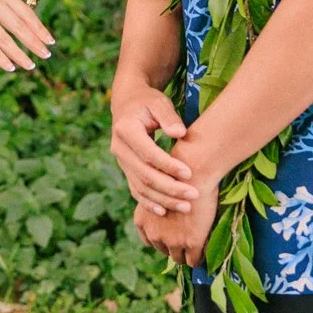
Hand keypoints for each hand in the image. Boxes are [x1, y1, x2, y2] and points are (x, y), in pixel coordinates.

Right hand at [0, 0, 53, 71]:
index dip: (39, 29)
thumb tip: (26, 27)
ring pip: (7, 40)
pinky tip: (10, 67)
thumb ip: (4, 7)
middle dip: (35, 43)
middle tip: (47, 55)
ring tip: (31, 66)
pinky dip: (2, 59)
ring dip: (21, 55)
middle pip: (20, 27)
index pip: (26, 14)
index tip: (50, 41)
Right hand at [109, 82, 196, 215]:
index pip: (148, 153)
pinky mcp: (125, 169)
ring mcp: (121, 161)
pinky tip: (164, 211)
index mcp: (126, 129)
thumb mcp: (159, 102)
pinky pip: (135, 190)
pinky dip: (149, 202)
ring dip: (163, 199)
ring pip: (140, 187)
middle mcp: (119, 148)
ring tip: (186, 207)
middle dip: (170, 188)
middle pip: (144, 175)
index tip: (190, 173)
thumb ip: (169, 117)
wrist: (127, 104)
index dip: (168, 166)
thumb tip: (180, 134)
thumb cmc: (148, 101)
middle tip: (194, 195)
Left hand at [135, 144, 221, 267]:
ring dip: (186, 254)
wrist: (195, 171)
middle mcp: (153, 233)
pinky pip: (195, 260)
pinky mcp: (192, 242)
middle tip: (186, 242)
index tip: (172, 236)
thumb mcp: (157, 190)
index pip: (150, 241)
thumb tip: (168, 215)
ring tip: (196, 249)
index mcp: (142, 220)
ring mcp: (172, 240)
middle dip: (173, 246)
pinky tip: (205, 251)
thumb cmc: (178, 175)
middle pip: (163, 250)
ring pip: (178, 258)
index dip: (162, 239)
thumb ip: (158, 205)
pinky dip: (199, 258)